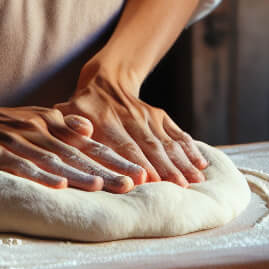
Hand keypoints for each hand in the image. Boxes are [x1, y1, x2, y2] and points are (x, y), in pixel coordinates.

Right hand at [0, 94, 148, 192]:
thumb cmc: (2, 122)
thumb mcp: (36, 118)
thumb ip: (63, 124)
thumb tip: (90, 130)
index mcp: (53, 122)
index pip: (91, 144)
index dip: (116, 158)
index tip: (141, 172)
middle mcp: (42, 129)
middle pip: (81, 153)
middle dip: (108, 168)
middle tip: (136, 182)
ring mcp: (21, 141)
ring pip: (57, 160)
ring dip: (81, 173)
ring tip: (104, 185)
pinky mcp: (0, 153)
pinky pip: (24, 166)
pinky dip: (42, 175)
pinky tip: (58, 184)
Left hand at [56, 62, 208, 186]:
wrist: (106, 79)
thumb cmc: (81, 106)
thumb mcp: (67, 111)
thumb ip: (70, 124)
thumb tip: (79, 129)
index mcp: (106, 120)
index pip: (123, 144)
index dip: (135, 162)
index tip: (148, 179)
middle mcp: (131, 118)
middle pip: (150, 145)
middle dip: (166, 167)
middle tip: (180, 188)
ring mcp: (148, 117)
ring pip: (167, 141)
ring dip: (182, 161)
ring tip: (195, 182)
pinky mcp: (160, 117)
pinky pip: (178, 133)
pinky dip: (190, 148)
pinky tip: (201, 165)